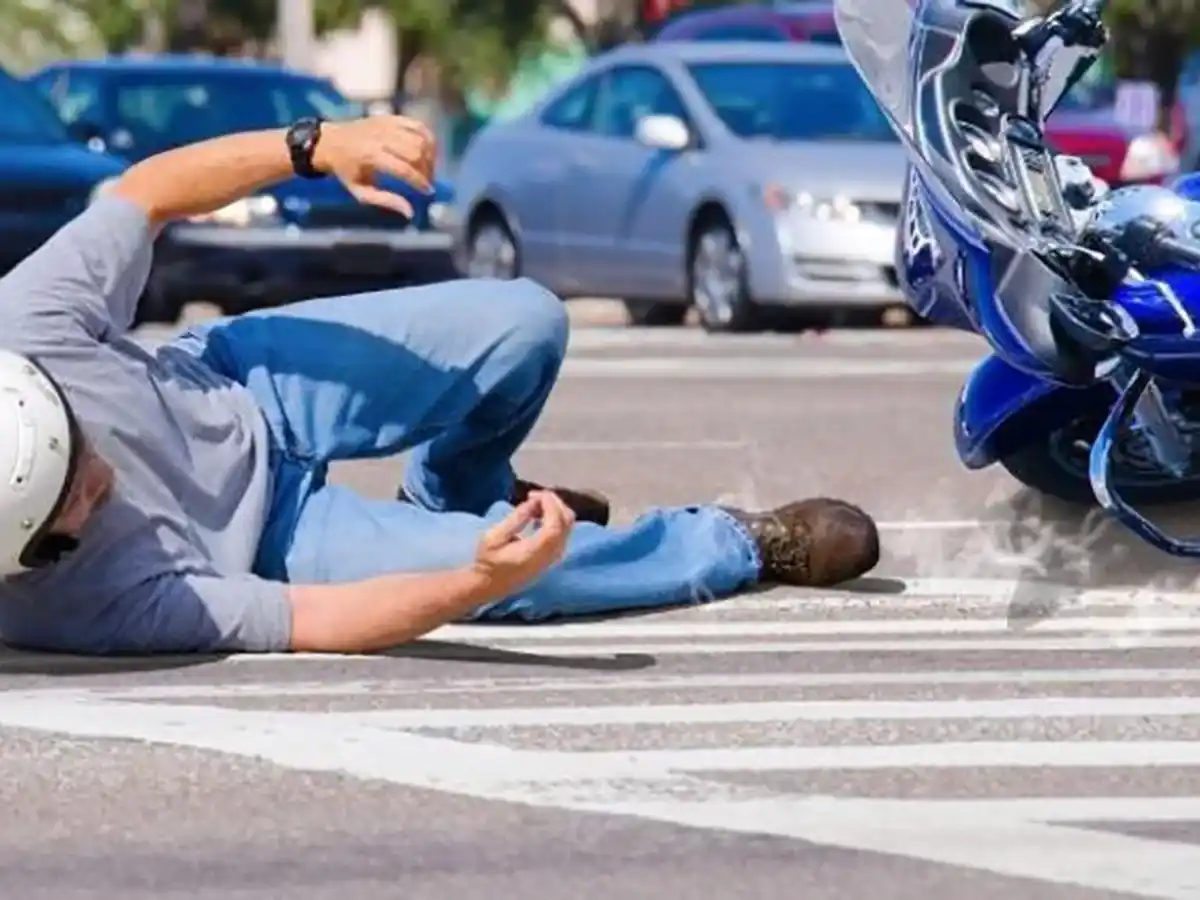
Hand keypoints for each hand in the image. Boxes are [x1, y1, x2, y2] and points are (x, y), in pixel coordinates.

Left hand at [314, 115, 435, 217]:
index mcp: (370, 156)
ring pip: (420, 138)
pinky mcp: (390, 117)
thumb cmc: (346, 171)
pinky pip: (417, 125)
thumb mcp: (360, 191)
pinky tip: (428, 150)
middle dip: (427, 169)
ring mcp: (386, 124)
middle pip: (416, 152)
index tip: (427, 192)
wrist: (329, 142)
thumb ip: (385, 201)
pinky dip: (428, 137)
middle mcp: (380, 137)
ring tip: (428, 168)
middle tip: (427, 180)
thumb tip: (410, 213)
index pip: (404, 169)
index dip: (420, 182)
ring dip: (430, 155)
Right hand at [473, 491, 574, 596]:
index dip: (550, 504)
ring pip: (568, 526)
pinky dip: (555, 518)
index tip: (534, 493)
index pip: (555, 524)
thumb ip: (516, 519)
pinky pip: (563, 532)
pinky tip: (538, 516)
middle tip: (533, 495)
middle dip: (554, 503)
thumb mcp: (494, 537)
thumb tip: (534, 502)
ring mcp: (554, 557)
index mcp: (535, 552)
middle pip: (567, 522)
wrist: (490, 584)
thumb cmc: (487, 560)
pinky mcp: (553, 557)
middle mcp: (551, 555)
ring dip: (555, 510)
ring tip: (534, 504)